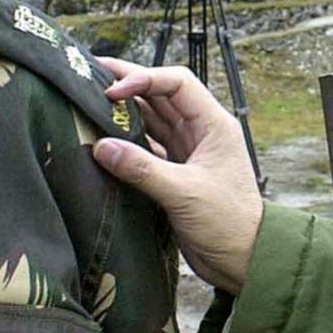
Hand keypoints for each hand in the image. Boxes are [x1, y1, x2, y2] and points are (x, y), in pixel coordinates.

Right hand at [91, 56, 262, 293]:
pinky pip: (147, 147)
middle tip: (89, 72)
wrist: (244, 260)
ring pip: (151, 120)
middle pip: (161, 95)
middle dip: (128, 83)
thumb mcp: (185, 193)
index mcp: (213, 125)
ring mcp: (187, 151)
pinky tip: (102, 138)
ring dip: (124, 111)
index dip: (144, 78)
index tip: (112, 89)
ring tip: (89, 98)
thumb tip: (101, 146)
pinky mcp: (175, 173)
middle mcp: (200, 132)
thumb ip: (143, 169)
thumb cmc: (228, 223)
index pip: (177, 83)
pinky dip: (126, 142)